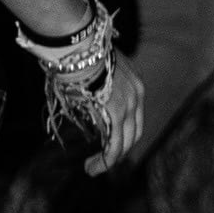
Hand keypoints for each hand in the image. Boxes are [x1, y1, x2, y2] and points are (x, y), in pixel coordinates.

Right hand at [83, 62, 144, 176]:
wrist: (79, 43)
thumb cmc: (76, 52)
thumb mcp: (92, 69)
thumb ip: (91, 85)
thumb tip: (78, 94)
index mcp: (133, 82)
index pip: (133, 115)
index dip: (122, 131)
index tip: (109, 141)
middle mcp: (137, 94)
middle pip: (133, 131)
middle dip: (119, 149)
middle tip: (102, 161)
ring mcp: (130, 104)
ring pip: (125, 141)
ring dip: (110, 159)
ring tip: (93, 169)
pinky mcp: (117, 112)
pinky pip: (114, 143)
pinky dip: (106, 159)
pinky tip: (94, 168)